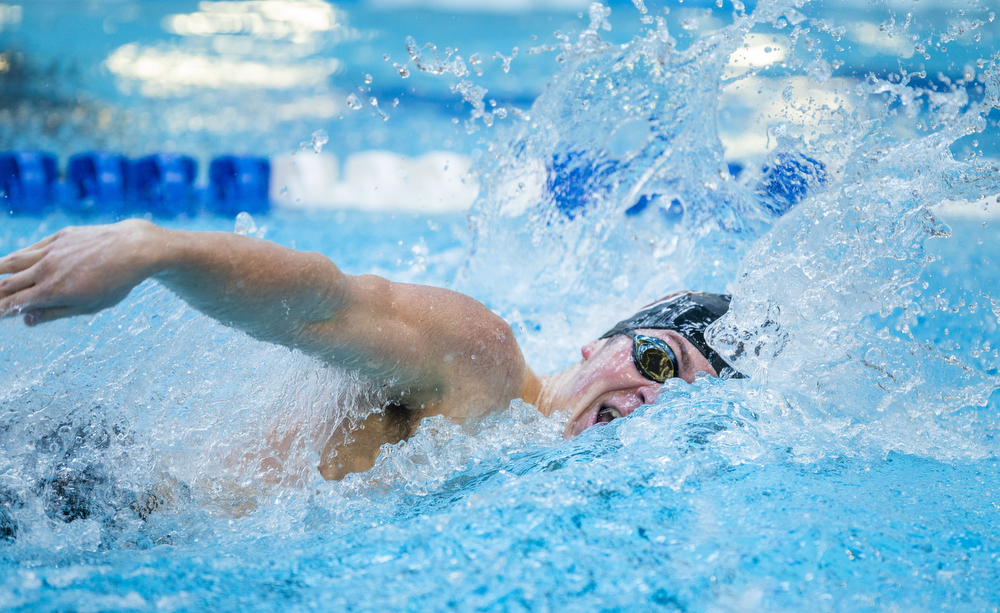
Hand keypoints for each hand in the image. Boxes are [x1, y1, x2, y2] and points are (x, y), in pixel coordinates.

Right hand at [0, 220, 159, 325]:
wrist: (135, 249)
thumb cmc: (116, 282)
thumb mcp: (89, 306)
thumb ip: (55, 312)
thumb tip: (26, 319)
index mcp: (53, 291)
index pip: (14, 303)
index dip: (0, 310)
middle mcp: (46, 269)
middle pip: (7, 283)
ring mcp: (51, 250)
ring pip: (13, 261)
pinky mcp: (60, 236)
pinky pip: (31, 248)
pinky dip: (18, 256)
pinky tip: (12, 261)